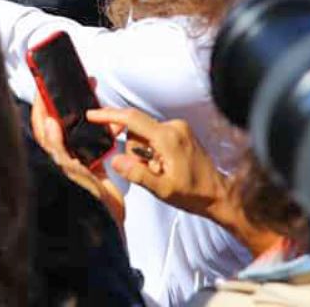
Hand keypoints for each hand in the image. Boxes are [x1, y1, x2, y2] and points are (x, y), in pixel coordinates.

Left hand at [30, 84, 124, 225]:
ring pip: (79, 130)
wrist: (107, 225)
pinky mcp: (93, 167)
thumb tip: (49, 122)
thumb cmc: (85, 202)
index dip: (41, 104)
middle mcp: (63, 156)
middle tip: (73, 85)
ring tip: (92, 97)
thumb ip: (57, 148)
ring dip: (86, 113)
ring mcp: (78, 161)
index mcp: (53, 156)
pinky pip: (96, 143)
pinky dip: (104, 131)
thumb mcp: (70, 172)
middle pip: (60, 122)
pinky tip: (111, 123)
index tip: (43, 85)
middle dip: (65, 102)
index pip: (42, 124)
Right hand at [89, 106, 257, 241]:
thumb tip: (115, 159)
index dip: (109, 115)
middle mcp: (174, 126)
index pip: (132, 119)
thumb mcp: (162, 189)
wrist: (218, 194)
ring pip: (144, 133)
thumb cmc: (193, 194)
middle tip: (147, 170)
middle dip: (134, 150)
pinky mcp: (181, 131)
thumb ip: (137, 174)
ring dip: (143, 152)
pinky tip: (162, 165)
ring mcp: (178, 127)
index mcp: (168, 138)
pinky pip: (154, 135)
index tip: (91, 115)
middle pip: (136, 129)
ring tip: (159, 171)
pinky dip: (151, 149)